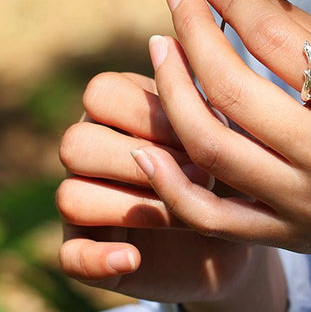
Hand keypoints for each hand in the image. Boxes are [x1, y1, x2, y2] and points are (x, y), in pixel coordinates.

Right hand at [56, 72, 285, 311]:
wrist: (241, 233)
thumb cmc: (230, 166)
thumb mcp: (223, 134)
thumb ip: (198, 105)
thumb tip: (170, 52)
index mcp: (119, 112)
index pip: (100, 93)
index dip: (147, 114)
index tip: (197, 134)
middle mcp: (94, 152)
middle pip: (75, 143)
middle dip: (138, 162)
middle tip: (197, 176)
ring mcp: (87, 203)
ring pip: (69, 195)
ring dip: (129, 207)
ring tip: (180, 216)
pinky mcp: (90, 253)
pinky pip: (69, 256)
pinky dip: (98, 258)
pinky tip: (133, 259)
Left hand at [139, 0, 310, 311]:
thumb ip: (310, 34)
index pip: (276, 39)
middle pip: (232, 90)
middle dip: (193, 30)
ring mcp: (310, 208)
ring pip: (210, 146)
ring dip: (173, 89)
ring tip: (163, 46)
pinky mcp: (294, 238)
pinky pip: (211, 215)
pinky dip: (170, 181)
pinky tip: (146, 144)